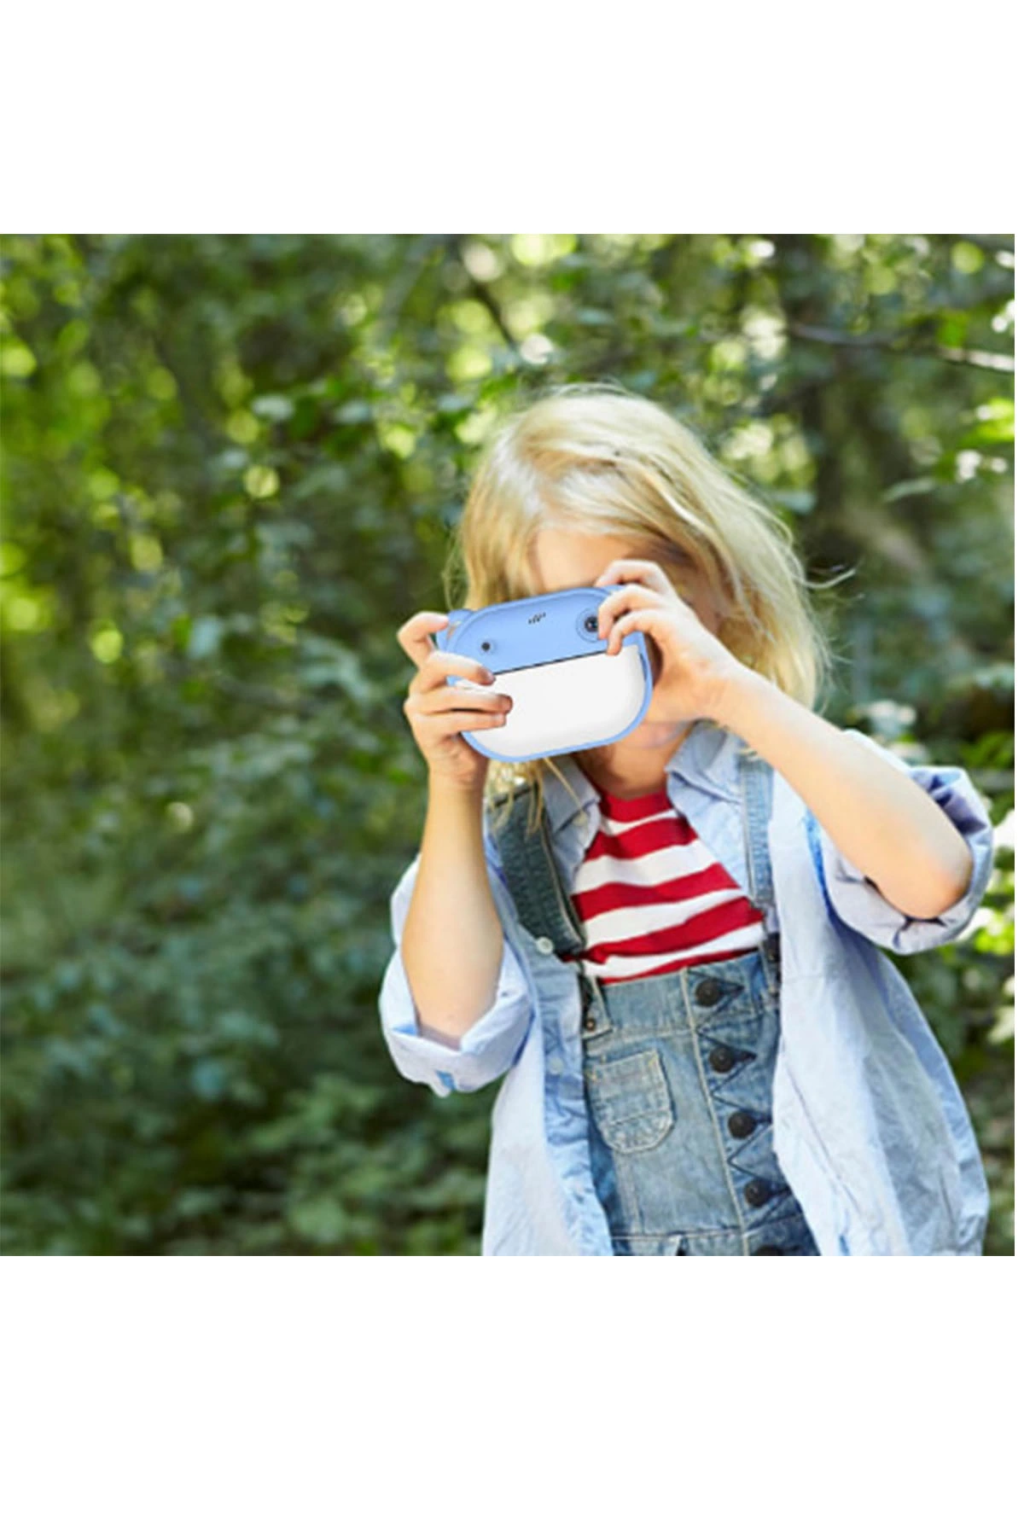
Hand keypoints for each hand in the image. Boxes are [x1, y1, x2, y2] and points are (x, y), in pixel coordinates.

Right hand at [396, 611, 513, 792]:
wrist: (463, 768)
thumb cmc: (473, 727)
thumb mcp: (476, 695)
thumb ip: (479, 674)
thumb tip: (504, 652)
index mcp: (430, 672)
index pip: (412, 638)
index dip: (422, 623)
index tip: (445, 619)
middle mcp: (419, 687)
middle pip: (435, 663)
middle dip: (466, 666)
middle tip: (491, 678)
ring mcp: (418, 709)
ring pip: (451, 695)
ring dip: (485, 699)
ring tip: (506, 705)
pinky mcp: (425, 730)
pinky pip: (455, 719)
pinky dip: (482, 718)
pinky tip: (498, 720)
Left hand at [592, 557, 750, 726]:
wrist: (723, 697)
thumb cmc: (693, 698)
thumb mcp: (650, 695)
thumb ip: (628, 693)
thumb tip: (605, 708)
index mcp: (670, 621)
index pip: (642, 589)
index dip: (616, 597)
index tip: (601, 626)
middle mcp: (673, 611)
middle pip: (644, 569)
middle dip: (615, 574)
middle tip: (597, 598)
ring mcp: (674, 615)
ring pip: (634, 586)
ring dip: (609, 604)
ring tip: (602, 632)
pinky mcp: (674, 625)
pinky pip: (637, 615)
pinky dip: (620, 628)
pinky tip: (614, 649)